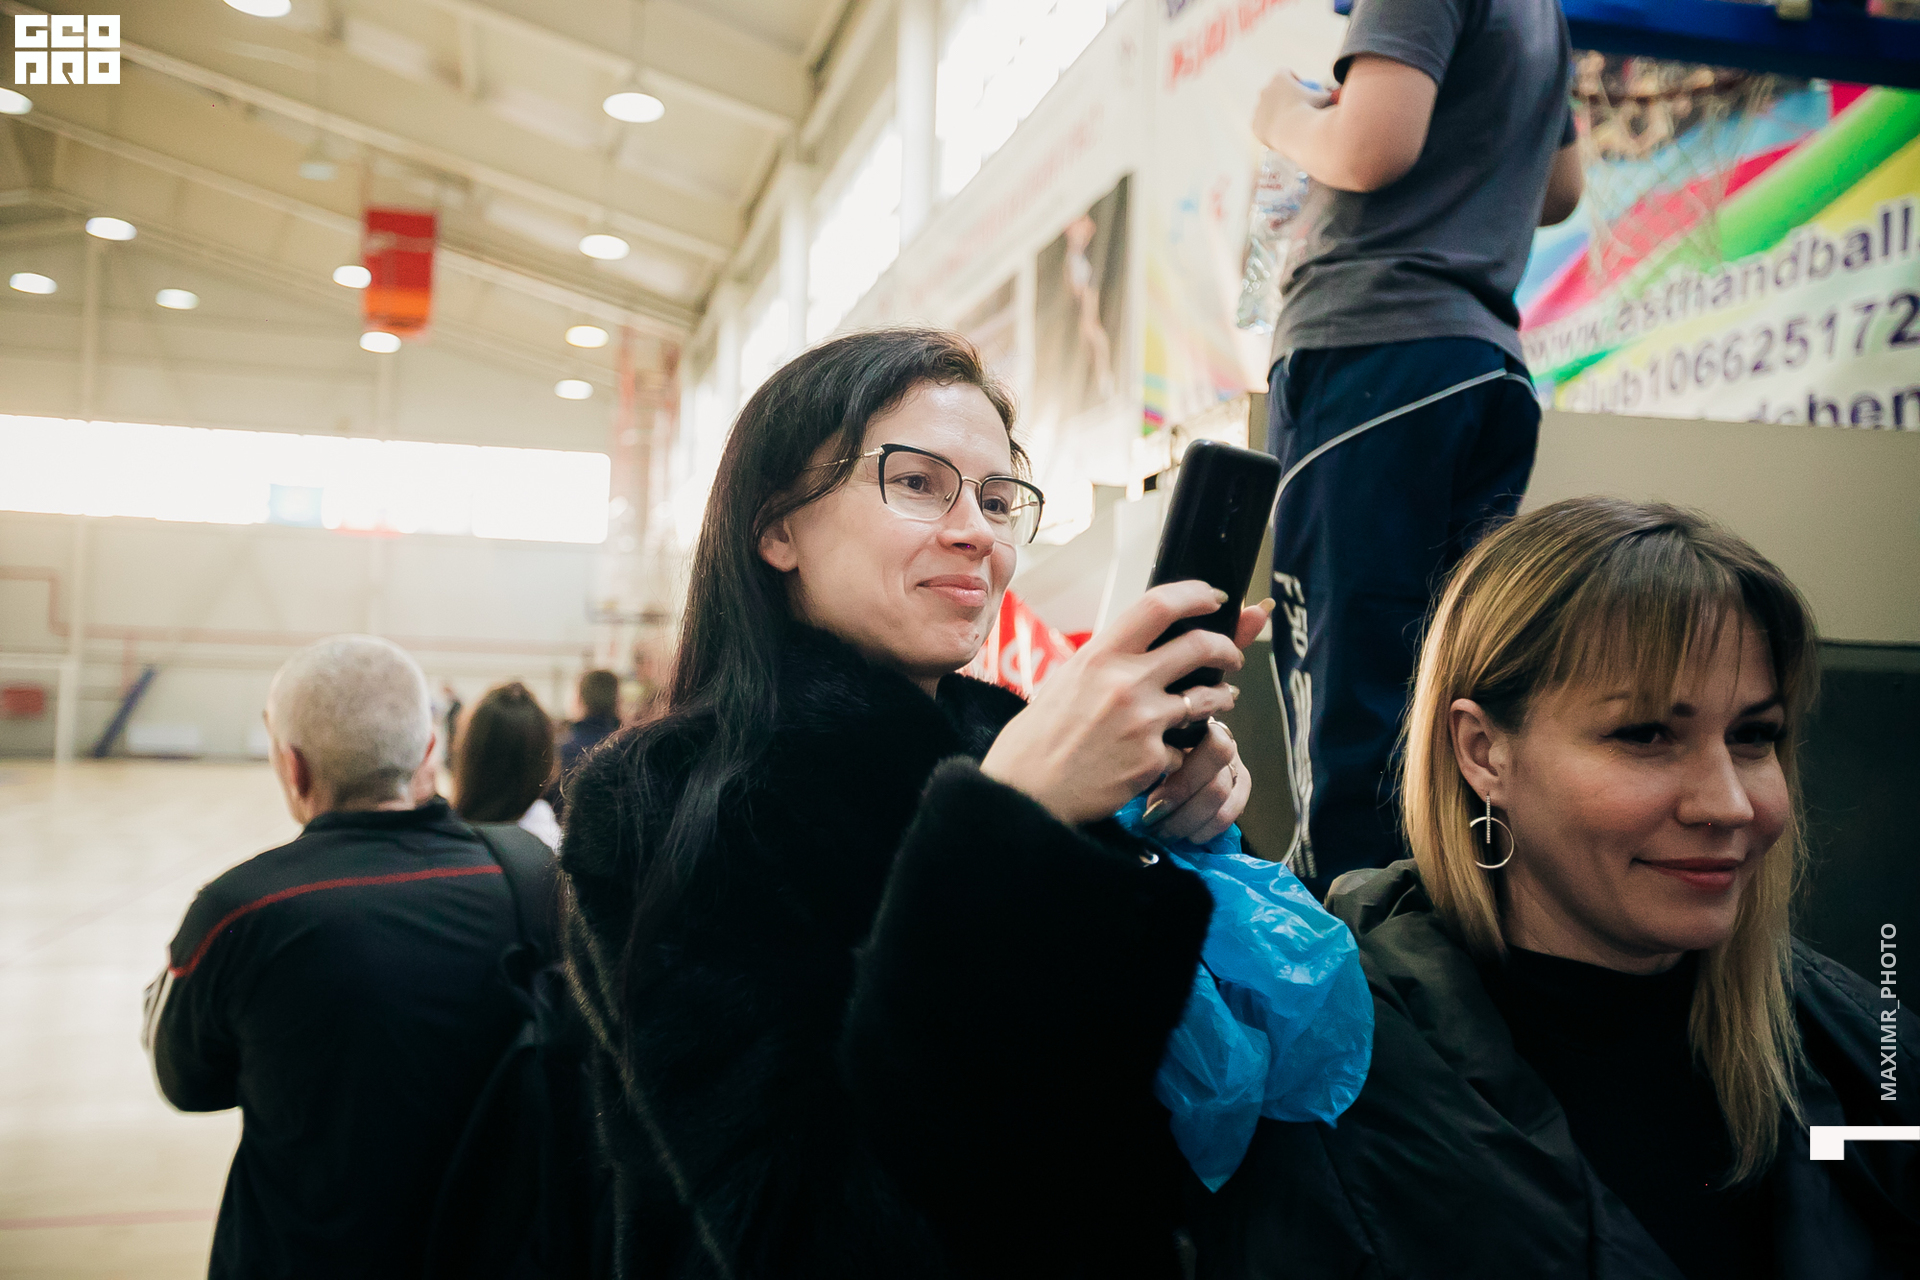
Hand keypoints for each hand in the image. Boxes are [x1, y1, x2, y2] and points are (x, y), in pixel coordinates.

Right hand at [980, 582, 1268, 827]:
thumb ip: (1110, 659)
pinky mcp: (1153, 760)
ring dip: (1223, 696)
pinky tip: (1169, 752)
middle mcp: (1125, 683)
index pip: (1159, 605)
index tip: (1214, 598)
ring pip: (1208, 697)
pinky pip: (1186, 747)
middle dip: (1228, 647)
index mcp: (1100, 655)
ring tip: (1221, 699)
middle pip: (1200, 645)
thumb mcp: (1068, 679)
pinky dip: (1183, 749)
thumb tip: (1148, 640)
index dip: (1195, 595)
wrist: (1027, 792)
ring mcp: (1143, 722)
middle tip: (1232, 655)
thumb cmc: (1041, 736)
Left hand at [1252, 70, 1333, 150]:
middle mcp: (1265, 90)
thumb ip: (1330, 94)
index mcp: (1280, 77)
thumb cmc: (1314, 112)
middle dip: (1281, 95)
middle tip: (1293, 106)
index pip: (1285, 73)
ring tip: (1287, 123)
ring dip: (1274, 113)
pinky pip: (1263, 127)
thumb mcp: (1327, 100)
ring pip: (1266, 109)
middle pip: (1272, 89)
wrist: (1297, 133)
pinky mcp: (1255, 126)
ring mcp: (1258, 108)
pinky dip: (1271, 130)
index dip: (1294, 80)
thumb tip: (1338, 93)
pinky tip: (1281, 135)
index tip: (1302, 90)